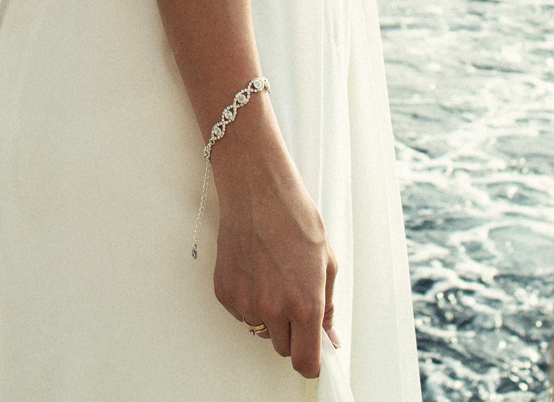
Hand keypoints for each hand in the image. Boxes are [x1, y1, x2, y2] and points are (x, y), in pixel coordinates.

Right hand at [210, 130, 338, 377]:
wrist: (257, 192)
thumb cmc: (295, 219)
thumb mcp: (326, 261)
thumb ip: (328, 305)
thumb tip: (329, 335)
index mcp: (304, 305)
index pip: (304, 362)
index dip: (310, 361)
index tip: (311, 354)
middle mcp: (272, 310)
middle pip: (283, 348)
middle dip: (292, 332)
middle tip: (295, 298)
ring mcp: (245, 302)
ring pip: (261, 329)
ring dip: (269, 315)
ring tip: (273, 276)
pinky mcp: (224, 293)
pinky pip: (241, 312)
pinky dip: (249, 300)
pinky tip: (255, 269)